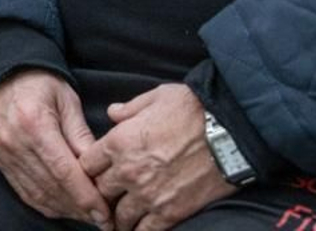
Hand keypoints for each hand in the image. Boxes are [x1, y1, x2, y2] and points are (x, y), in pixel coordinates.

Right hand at [0, 70, 112, 228]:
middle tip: (104, 220)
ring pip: (37, 195)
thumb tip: (99, 168)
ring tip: (88, 217)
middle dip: (80, 209)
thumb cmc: (40, 81)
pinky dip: (46, 204)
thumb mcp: (67, 99)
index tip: (106, 214)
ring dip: (65, 210)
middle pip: (52, 188)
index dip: (86, 197)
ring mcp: (3, 154)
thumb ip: (81, 134)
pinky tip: (64, 207)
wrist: (0, 74)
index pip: (64, 171)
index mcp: (34, 124)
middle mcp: (14, 143)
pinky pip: (24, 192)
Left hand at [79, 85, 236, 230]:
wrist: (229, 130)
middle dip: (103, 193)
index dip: (89, 168)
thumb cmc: (192, 108)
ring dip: (118, 217)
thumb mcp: (155, 97)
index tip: (96, 171)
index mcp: (119, 142)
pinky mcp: (170, 212)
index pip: (87, 164)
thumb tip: (112, 112)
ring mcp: (148, 195)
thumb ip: (129, 109)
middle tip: (108, 195)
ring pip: (120, 216)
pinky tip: (139, 228)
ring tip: (120, 218)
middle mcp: (128, 172)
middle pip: (101, 192)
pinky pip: (145, 230)